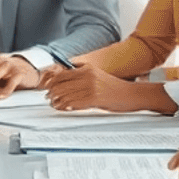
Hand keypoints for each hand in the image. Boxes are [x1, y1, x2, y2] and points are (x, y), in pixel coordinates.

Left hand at [44, 64, 175, 112]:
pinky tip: (64, 108)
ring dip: (58, 101)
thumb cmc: (114, 87)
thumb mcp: (98, 74)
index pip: (63, 74)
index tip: (47, 89)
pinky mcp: (95, 98)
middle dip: (53, 92)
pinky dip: (67, 106)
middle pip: (62, 84)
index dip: (52, 82)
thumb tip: (67, 76)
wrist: (131, 94)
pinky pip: (75, 103)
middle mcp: (88, 76)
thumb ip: (83, 73)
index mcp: (87, 69)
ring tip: (55, 105)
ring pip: (67, 94)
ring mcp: (91, 87)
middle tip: (49, 99)